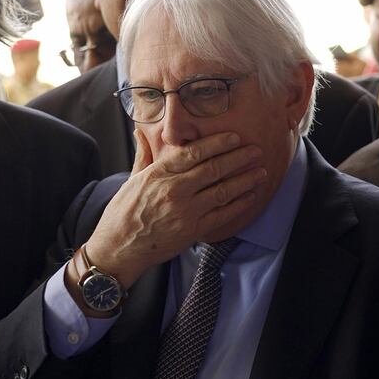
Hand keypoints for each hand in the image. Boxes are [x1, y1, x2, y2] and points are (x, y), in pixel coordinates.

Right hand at [84, 129, 266, 288]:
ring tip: (260, 172)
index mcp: (158, 174)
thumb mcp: (131, 179)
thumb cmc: (123, 212)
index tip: (234, 137)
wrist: (118, 248)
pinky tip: (250, 196)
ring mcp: (185, 212)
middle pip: (213, 169)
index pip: (192, 153)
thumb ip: (143, 154)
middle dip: (238, 158)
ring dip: (244, 180)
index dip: (217, 143)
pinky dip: (239, 204)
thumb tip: (141, 131)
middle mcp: (174, 191)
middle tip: (256, 150)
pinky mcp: (192, 231)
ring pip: (222, 191)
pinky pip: (222, 215)